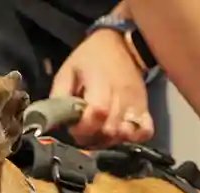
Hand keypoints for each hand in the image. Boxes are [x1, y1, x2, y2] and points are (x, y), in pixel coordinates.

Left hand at [51, 29, 151, 147]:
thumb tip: (55, 122)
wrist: (119, 45)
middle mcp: (121, 98)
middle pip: (109, 132)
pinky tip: (121, 134)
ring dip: (109, 140)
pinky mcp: (145, 110)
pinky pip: (145, 132)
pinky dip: (133, 138)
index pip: (97, 116)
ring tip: (99, 131)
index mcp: (101, 86)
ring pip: (124, 136)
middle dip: (93, 137)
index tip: (74, 124)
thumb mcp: (67, 72)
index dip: (82, 127)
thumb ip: (59, 98)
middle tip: (85, 128)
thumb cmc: (90, 59)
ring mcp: (136, 105)